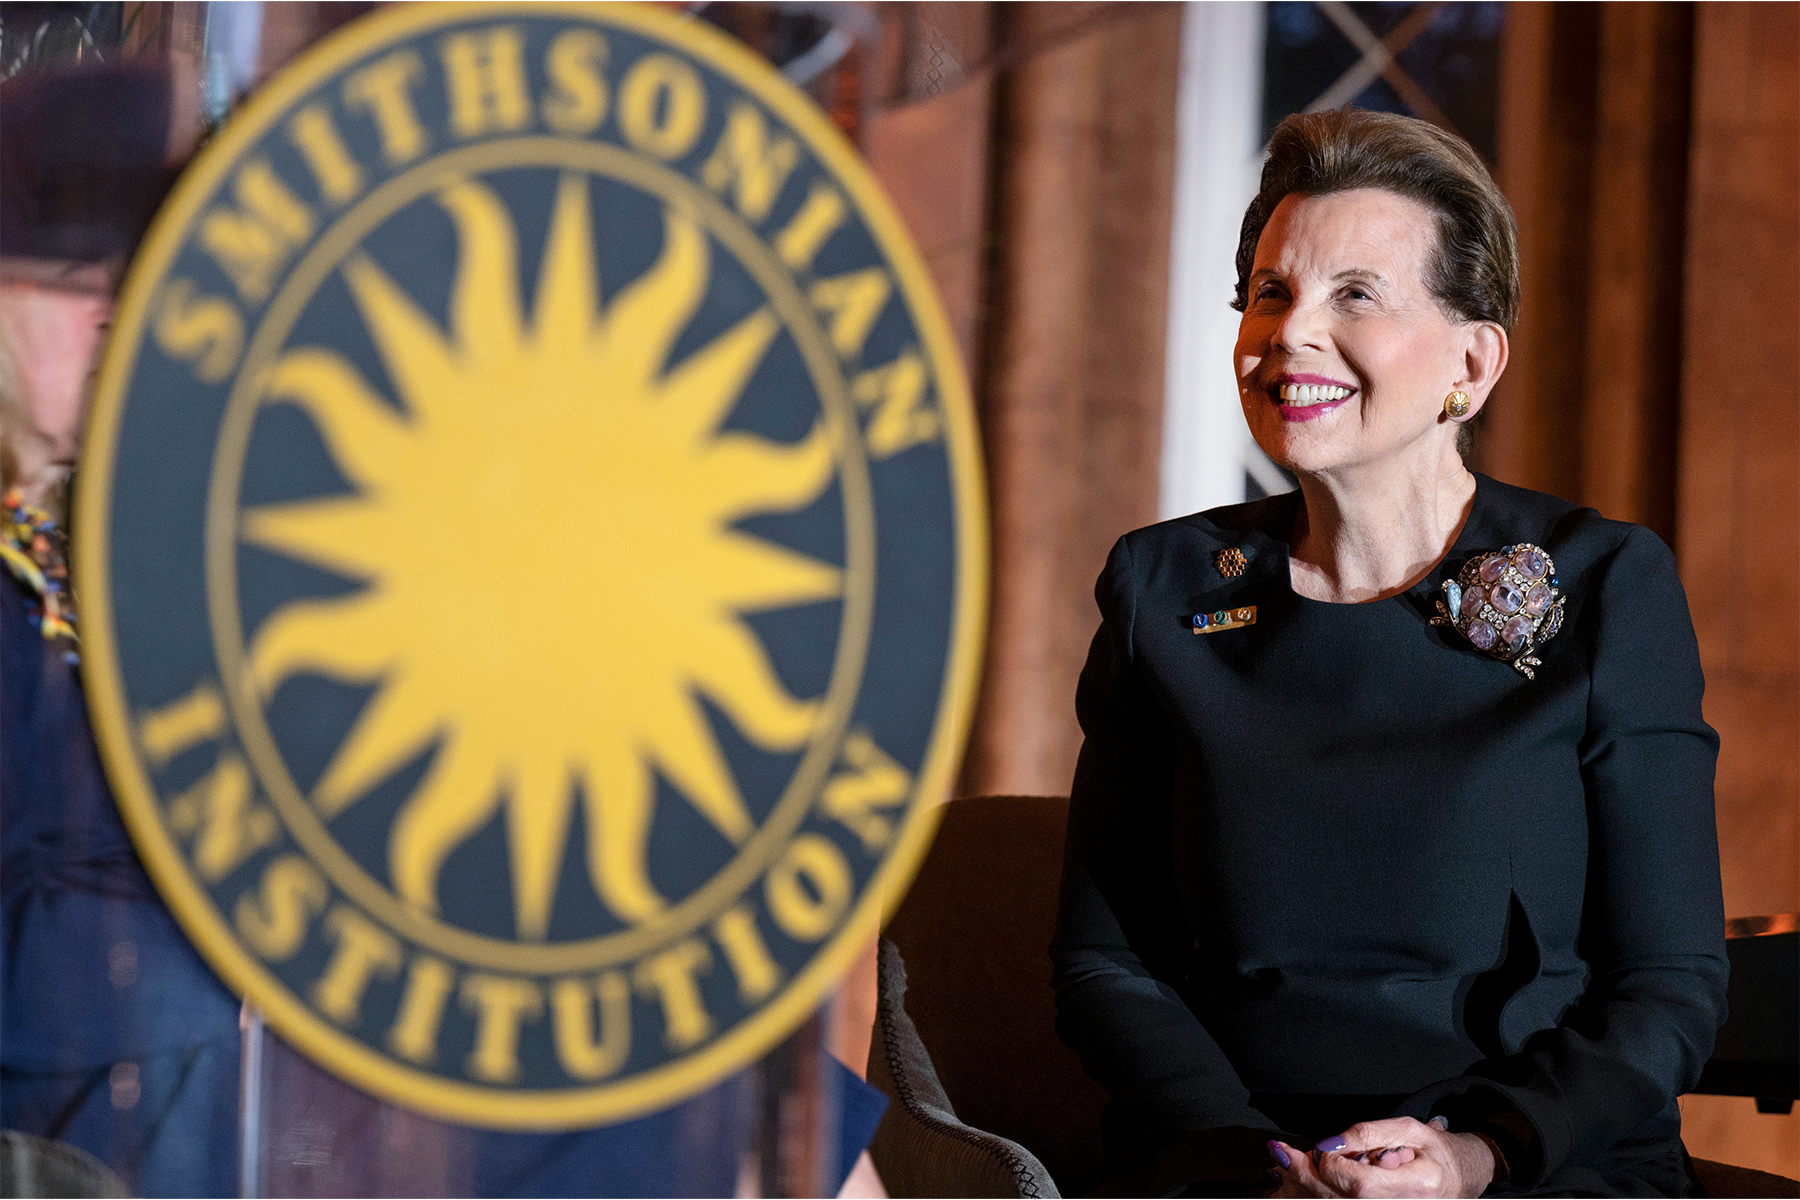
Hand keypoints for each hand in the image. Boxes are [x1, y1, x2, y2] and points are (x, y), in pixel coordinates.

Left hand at [1266, 1117, 1497, 1197]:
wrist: (1457, 1177)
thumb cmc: (1432, 1150)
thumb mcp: (1406, 1128)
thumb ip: (1367, 1134)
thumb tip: (1328, 1144)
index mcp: (1416, 1186)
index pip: (1360, 1185)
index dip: (1332, 1166)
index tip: (1320, 1148)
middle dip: (1306, 1178)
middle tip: (1284, 1155)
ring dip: (1303, 1189)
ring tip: (1286, 1167)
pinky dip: (1313, 1195)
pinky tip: (1296, 1182)